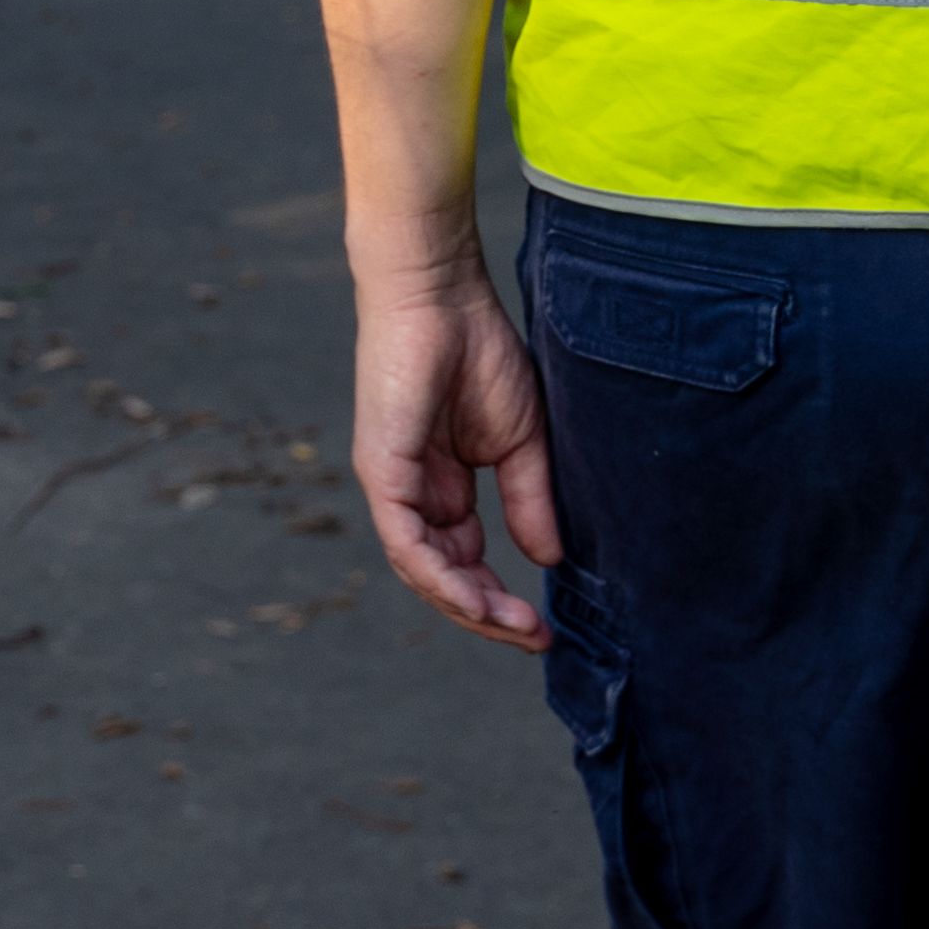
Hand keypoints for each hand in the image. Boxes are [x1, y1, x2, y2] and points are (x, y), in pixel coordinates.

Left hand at [349, 262, 563, 649]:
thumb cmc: (478, 348)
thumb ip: (529, 500)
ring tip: (514, 627)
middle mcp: (413, 493)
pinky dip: (440, 576)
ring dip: (467, 606)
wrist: (441, 291)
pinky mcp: (381, 471)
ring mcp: (393, 485)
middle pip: (442, 576)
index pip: (465, 560)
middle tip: (532, 637)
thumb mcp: (522, 440)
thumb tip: (547, 562)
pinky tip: (476, 597)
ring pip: (421, 570)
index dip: (500, 598)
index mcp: (443, 485)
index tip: (544, 626)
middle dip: (486, 614)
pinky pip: (405, 542)